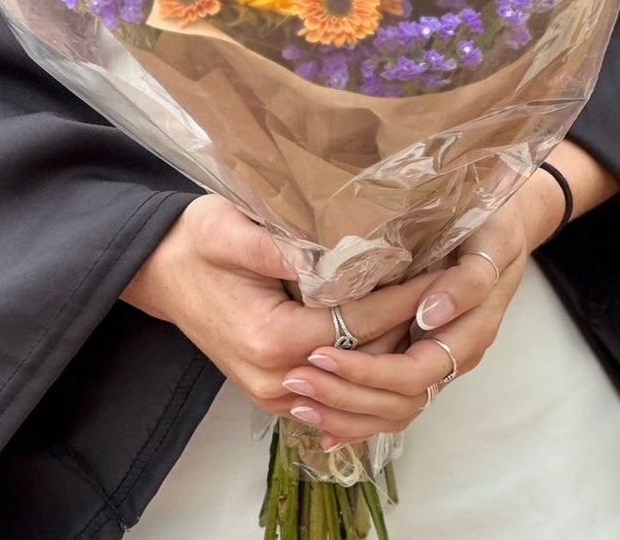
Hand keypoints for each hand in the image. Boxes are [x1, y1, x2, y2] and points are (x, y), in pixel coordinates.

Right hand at [121, 196, 434, 422]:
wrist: (161, 272)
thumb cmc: (196, 241)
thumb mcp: (229, 227)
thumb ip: (278, 245)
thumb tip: (329, 251)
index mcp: (272, 339)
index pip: (361, 323)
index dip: (408, 295)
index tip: (446, 270)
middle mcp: (277, 378)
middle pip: (368, 358)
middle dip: (413, 324)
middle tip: (458, 289)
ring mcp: (276, 392)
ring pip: (358, 378)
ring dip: (397, 345)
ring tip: (441, 307)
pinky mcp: (279, 390)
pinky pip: (339, 385)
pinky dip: (372, 361)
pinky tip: (403, 331)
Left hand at [282, 168, 567, 448]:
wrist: (504, 229)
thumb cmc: (494, 230)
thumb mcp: (490, 245)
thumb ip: (467, 282)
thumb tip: (428, 315)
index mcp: (469, 334)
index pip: (412, 374)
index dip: (366, 372)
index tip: (319, 352)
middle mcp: (454, 359)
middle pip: (399, 403)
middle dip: (344, 396)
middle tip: (295, 380)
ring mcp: (439, 364)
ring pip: (394, 412)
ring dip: (345, 412)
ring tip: (299, 402)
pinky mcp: (423, 359)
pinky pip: (392, 405)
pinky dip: (358, 418)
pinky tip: (324, 426)